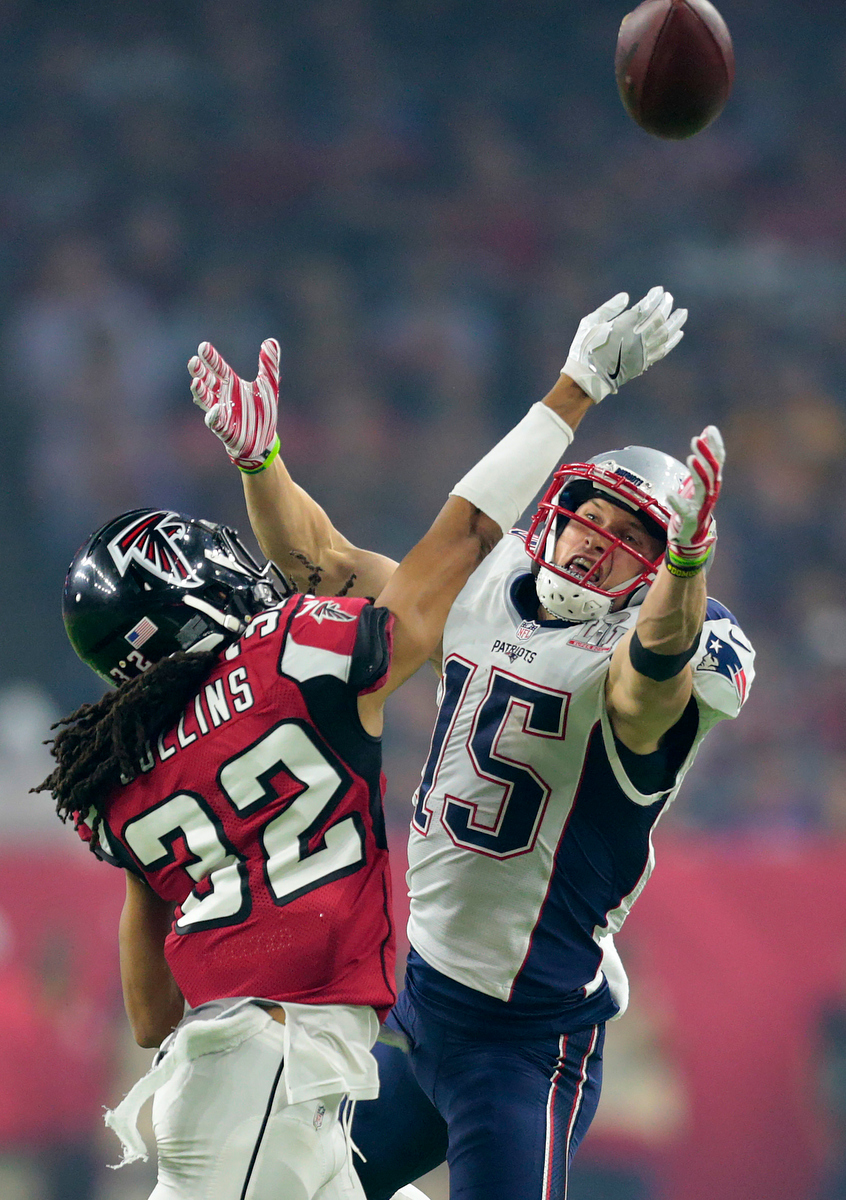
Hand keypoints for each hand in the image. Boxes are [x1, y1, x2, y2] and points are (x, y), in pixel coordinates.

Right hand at [188, 339, 279, 470]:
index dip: (210, 358)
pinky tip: (215, 409)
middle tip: (193, 361)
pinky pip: (215, 422)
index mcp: (232, 384)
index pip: (218, 367)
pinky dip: (214, 416)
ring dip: (200, 392)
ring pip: (205, 400)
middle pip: (207, 382)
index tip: (203, 346)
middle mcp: (222, 396)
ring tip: (196, 382)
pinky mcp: (224, 428)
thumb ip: (269, 364)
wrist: (265, 438)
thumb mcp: (269, 385)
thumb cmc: (263, 411)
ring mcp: (221, 412)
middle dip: (200, 372)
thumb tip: (271, 341)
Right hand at [561, 287, 687, 402]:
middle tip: (669, 297)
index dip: (654, 298)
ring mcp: (642, 352)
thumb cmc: (585, 348)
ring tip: (683, 313)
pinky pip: (663, 350)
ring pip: (665, 334)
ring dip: (676, 322)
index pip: (645, 308)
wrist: (587, 379)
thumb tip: (626, 296)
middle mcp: (636, 339)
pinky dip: (672, 341)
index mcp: (622, 327)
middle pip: (658, 318)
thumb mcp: (590, 323)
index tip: (659, 290)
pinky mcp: (643, 363)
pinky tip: (678, 333)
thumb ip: (609, 308)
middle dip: (665, 306)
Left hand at [666, 425, 723, 565]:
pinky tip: (670, 494)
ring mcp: (702, 505)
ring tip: (691, 459)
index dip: (715, 445)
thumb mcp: (700, 477)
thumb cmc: (695, 501)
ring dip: (698, 472)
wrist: (692, 532)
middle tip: (696, 440)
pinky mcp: (690, 518)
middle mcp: (711, 491)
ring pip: (703, 487)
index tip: (710, 429)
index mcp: (713, 481)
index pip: (718, 460)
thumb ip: (703, 456)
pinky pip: (685, 509)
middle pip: (712, 471)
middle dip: (705, 454)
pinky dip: (678, 502)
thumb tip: (706, 432)